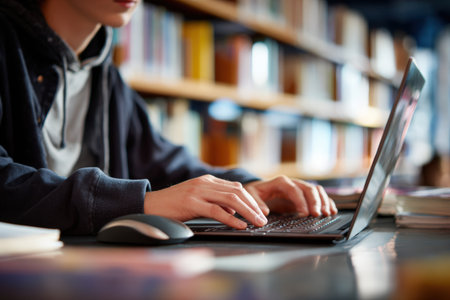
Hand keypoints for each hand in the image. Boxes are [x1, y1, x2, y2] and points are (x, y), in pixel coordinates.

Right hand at [144, 174, 267, 228]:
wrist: (150, 205)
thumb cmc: (174, 205)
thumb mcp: (198, 200)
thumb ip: (216, 203)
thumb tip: (235, 212)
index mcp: (207, 180)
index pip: (236, 188)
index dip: (251, 200)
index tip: (261, 211)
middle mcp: (205, 183)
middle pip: (237, 193)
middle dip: (253, 206)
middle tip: (264, 219)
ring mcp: (198, 191)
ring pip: (230, 200)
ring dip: (247, 212)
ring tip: (257, 222)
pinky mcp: (191, 202)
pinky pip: (216, 210)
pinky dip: (231, 218)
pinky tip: (240, 225)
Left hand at [244, 176, 337, 216]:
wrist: (258, 188)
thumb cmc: (255, 192)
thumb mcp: (250, 196)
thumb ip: (257, 203)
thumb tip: (265, 212)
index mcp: (280, 182)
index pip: (293, 189)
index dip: (300, 201)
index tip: (304, 213)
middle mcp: (292, 182)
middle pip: (308, 189)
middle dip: (315, 202)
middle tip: (318, 215)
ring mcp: (300, 187)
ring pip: (315, 190)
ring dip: (323, 201)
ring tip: (327, 213)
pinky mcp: (304, 194)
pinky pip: (318, 195)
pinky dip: (326, 201)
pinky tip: (331, 210)